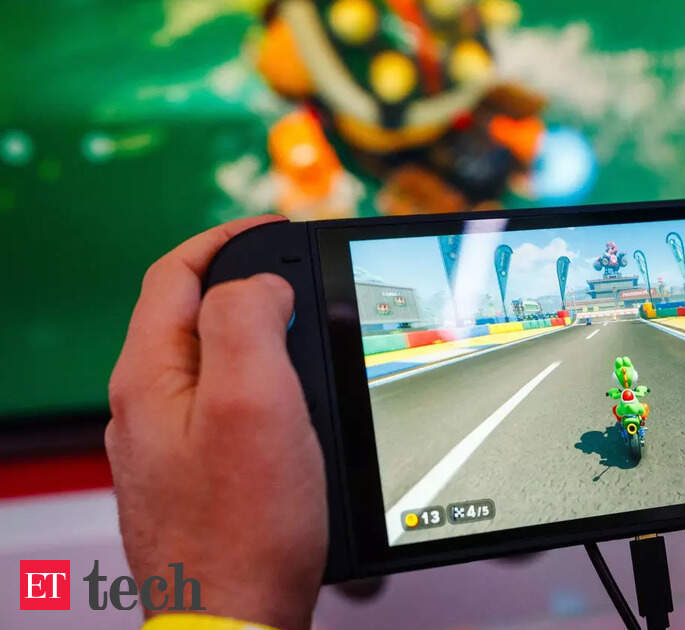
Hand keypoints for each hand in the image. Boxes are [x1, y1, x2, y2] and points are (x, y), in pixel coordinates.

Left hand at [106, 216, 325, 629]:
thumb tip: (259, 284)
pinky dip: (263, 384)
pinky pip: (226, 407)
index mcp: (149, 376)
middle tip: (302, 275)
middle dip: (246, 282)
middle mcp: (148, 407)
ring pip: (212, 361)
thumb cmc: (243, 529)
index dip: (227, 237)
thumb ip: (247, 319)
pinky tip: (296, 404)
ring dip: (259, 334)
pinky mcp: (198, 477)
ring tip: (307, 330)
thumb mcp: (253, 401)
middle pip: (190, 314)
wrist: (234, 619)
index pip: (174, 273)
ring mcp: (169, 445)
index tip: (278, 226)